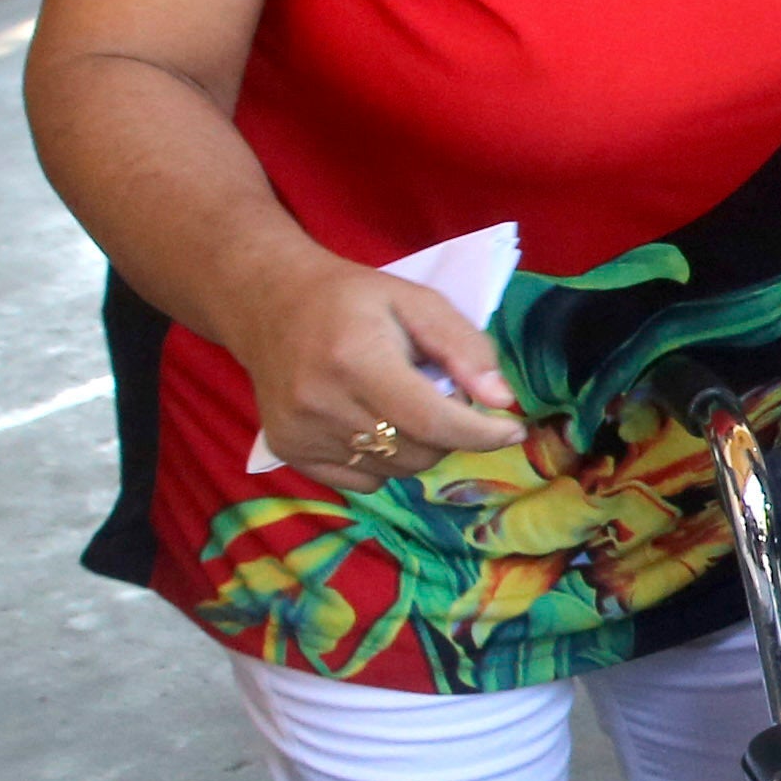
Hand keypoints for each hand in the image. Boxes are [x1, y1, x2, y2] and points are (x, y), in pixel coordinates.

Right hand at [236, 258, 530, 492]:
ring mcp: (300, 432)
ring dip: (418, 444)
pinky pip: (365, 481)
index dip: (481, 434)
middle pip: (420, 450)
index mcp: (356, 360)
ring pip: (397, 469)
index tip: (512, 431)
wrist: (268, 302)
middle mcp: (321, 403)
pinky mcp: (289, 451)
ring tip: (400, 401)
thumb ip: (464, 347)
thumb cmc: (352, 299)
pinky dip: (384, 460)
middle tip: (438, 392)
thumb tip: (502, 401)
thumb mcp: (416, 302)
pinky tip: (369, 420)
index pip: (431, 420)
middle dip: (448, 430)